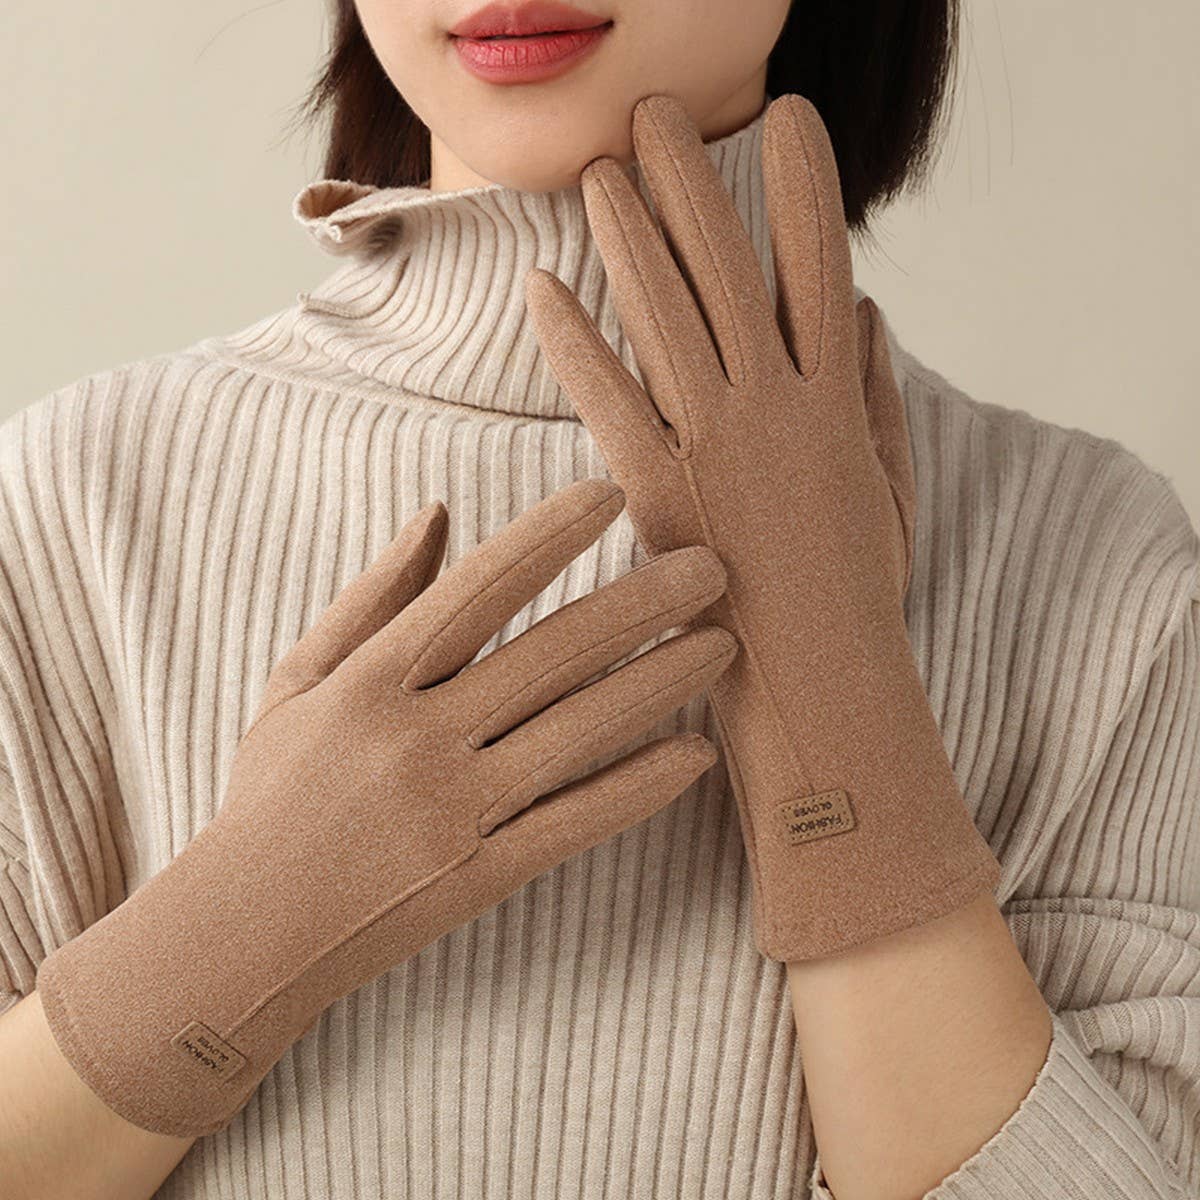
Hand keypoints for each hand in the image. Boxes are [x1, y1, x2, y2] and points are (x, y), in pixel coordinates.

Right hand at [35, 478, 736, 1137]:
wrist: (248, 933)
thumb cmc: (274, 794)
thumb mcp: (298, 683)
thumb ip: (372, 597)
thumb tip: (439, 513)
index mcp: (370, 684)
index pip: (476, 591)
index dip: (545, 539)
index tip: (608, 497)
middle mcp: (418, 742)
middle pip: (550, 657)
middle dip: (639, 605)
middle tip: (710, 565)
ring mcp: (455, 813)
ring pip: (578, 734)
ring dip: (659, 684)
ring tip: (724, 643)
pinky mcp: (483, 877)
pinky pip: (575, 824)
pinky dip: (639, 789)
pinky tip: (696, 754)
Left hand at [525, 92, 999, 962]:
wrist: (824, 694)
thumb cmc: (859, 601)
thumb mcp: (887, 492)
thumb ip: (873, 397)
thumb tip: (863, 314)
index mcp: (833, 403)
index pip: (821, 268)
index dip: (804, 190)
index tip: (789, 120)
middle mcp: (776, 407)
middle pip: (731, 272)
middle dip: (695, 187)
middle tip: (660, 117)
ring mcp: (716, 447)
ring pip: (668, 318)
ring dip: (632, 237)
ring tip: (601, 170)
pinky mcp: (660, 496)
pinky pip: (610, 402)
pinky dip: (575, 342)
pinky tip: (542, 287)